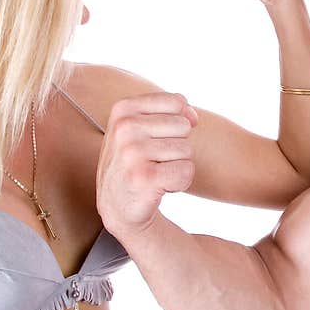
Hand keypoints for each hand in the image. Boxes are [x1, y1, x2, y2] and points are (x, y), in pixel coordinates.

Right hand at [96, 92, 198, 237]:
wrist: (116, 206)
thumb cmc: (135, 162)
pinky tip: (159, 187)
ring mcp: (132, 153)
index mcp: (123, 109)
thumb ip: (169, 111)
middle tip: (153, 161)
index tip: (157, 139)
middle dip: (176, 146)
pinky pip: (186, 171)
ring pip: (187, 150)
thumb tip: (193, 118)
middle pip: (183, 126)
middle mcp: (125, 128)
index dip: (177, 123)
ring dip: (177, 166)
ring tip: (154, 173)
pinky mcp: (145, 178)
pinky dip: (180, 183)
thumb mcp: (141, 127)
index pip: (176, 102)